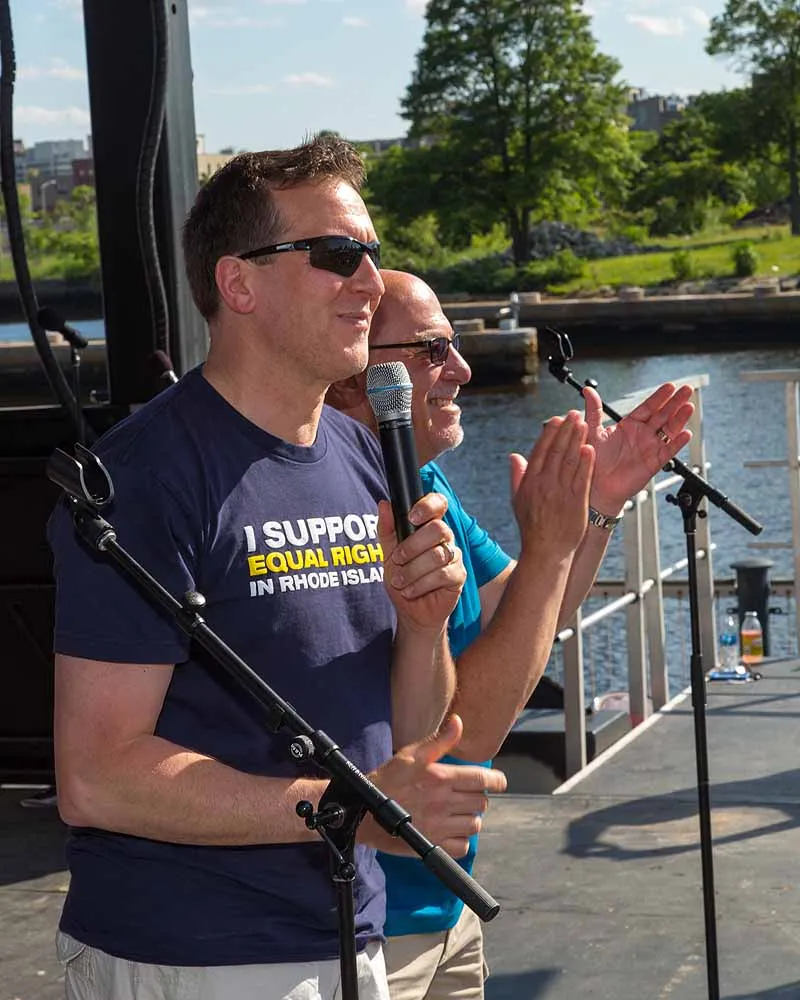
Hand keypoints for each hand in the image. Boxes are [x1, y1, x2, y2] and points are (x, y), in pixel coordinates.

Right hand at [363, 715, 506, 857]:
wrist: (364, 811)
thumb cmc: (387, 780)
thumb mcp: (411, 754)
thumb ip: (439, 740)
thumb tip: (458, 721)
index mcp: (441, 778)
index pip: (482, 779)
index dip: (496, 780)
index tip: (498, 781)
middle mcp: (443, 802)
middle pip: (481, 802)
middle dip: (478, 796)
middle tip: (466, 794)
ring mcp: (439, 826)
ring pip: (474, 824)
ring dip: (470, 817)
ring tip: (458, 811)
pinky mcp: (433, 846)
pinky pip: (463, 846)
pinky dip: (462, 839)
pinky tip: (451, 830)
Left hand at [379, 493, 465, 633]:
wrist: (410, 611)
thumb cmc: (402, 578)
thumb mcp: (387, 553)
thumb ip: (386, 529)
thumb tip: (384, 504)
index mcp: (429, 527)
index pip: (438, 504)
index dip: (428, 506)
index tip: (412, 518)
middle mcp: (445, 539)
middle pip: (438, 529)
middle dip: (412, 546)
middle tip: (397, 559)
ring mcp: (454, 557)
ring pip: (437, 555)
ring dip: (412, 570)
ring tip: (400, 581)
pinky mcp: (458, 576)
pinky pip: (442, 574)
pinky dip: (421, 584)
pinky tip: (410, 590)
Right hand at [509, 409, 594, 558]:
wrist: (546, 551)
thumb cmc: (532, 527)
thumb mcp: (517, 500)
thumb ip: (517, 476)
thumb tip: (514, 456)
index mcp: (531, 482)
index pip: (541, 451)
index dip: (550, 433)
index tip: (556, 419)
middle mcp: (545, 484)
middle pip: (557, 451)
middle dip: (566, 430)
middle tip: (573, 413)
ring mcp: (561, 493)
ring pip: (571, 460)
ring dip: (578, 440)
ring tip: (584, 424)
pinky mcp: (577, 502)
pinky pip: (582, 478)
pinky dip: (586, 463)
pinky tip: (590, 449)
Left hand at [583, 383, 693, 513]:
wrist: (596, 485)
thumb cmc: (593, 460)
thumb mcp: (593, 431)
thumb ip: (594, 410)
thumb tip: (587, 390)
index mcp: (629, 425)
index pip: (648, 407)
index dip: (659, 397)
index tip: (670, 386)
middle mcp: (642, 435)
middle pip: (663, 415)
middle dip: (675, 402)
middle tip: (687, 389)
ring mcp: (650, 448)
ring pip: (669, 430)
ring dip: (680, 418)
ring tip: (689, 407)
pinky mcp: (654, 463)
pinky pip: (668, 451)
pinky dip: (677, 443)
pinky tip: (685, 434)